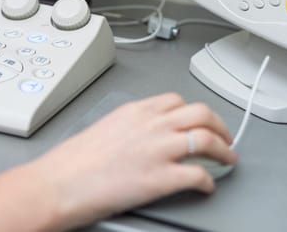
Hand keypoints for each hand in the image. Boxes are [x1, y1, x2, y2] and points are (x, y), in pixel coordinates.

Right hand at [28, 93, 237, 229]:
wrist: (58, 183)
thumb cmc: (72, 162)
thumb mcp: (103, 130)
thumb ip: (129, 128)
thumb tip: (143, 138)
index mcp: (134, 112)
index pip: (176, 101)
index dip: (194, 111)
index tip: (198, 120)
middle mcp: (151, 125)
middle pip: (201, 113)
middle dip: (219, 125)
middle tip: (224, 136)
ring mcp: (158, 150)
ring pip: (208, 139)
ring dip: (224, 149)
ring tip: (228, 158)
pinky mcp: (161, 178)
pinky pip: (200, 175)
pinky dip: (209, 181)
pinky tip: (206, 186)